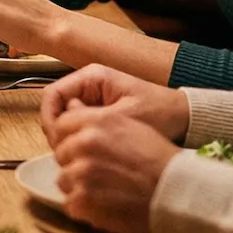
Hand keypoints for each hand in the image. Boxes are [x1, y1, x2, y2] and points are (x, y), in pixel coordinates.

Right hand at [41, 64, 190, 144]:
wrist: (184, 117)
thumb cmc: (159, 112)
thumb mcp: (124, 117)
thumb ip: (91, 117)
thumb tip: (62, 123)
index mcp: (92, 77)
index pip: (52, 94)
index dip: (49, 118)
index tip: (57, 140)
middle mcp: (88, 85)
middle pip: (56, 109)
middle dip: (58, 131)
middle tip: (68, 153)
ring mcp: (92, 99)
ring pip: (65, 120)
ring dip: (67, 138)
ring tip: (80, 155)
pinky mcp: (99, 113)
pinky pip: (78, 126)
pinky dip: (78, 140)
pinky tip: (88, 153)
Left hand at [48, 107, 181, 232]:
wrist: (177, 191)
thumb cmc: (160, 160)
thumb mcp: (132, 125)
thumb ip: (97, 116)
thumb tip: (70, 107)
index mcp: (96, 122)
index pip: (61, 125)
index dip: (70, 138)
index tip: (81, 149)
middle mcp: (84, 143)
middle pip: (61, 154)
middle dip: (75, 163)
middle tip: (100, 174)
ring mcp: (80, 172)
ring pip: (64, 180)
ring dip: (79, 186)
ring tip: (105, 191)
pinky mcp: (81, 199)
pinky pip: (70, 203)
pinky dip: (84, 208)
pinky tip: (105, 205)